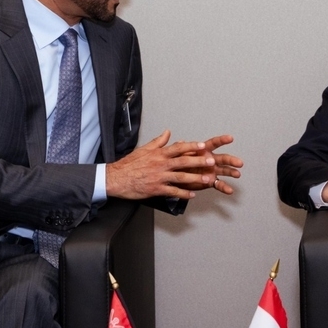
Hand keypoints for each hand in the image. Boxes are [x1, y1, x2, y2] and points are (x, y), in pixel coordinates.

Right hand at [106, 130, 226, 199]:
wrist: (116, 178)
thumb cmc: (129, 164)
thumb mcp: (144, 149)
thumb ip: (158, 141)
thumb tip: (168, 132)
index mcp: (158, 154)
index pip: (178, 148)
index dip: (191, 146)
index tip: (203, 145)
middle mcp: (160, 164)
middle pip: (183, 161)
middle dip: (199, 161)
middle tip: (211, 161)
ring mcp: (159, 177)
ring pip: (181, 177)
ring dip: (196, 178)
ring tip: (208, 179)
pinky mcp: (156, 189)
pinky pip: (173, 191)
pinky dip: (183, 193)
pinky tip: (192, 195)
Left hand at [173, 134, 242, 194]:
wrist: (176, 177)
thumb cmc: (178, 163)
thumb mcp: (177, 154)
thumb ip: (180, 148)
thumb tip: (180, 142)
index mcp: (203, 151)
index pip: (214, 144)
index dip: (222, 140)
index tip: (230, 138)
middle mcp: (210, 160)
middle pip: (223, 158)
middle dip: (231, 160)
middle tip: (239, 162)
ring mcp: (212, 171)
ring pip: (224, 170)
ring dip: (231, 172)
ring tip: (237, 174)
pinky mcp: (210, 181)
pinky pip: (219, 184)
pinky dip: (224, 187)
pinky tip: (230, 190)